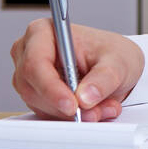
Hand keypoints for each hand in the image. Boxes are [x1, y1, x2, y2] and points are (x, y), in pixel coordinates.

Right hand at [10, 20, 144, 120]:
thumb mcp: (118, 62)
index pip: (35, 64)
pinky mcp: (36, 94)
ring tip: (101, 107)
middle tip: (93, 111)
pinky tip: (91, 109)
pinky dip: (70, 116)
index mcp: (43, 31)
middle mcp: (29, 52)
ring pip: (39, 105)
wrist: (117, 65)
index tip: (72, 105)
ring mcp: (30, 75)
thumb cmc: (113, 53)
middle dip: (65, 106)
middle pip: (32, 88)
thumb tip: (85, 97)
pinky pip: (46, 113)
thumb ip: (103, 79)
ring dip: (71, 113)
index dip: (51, 88)